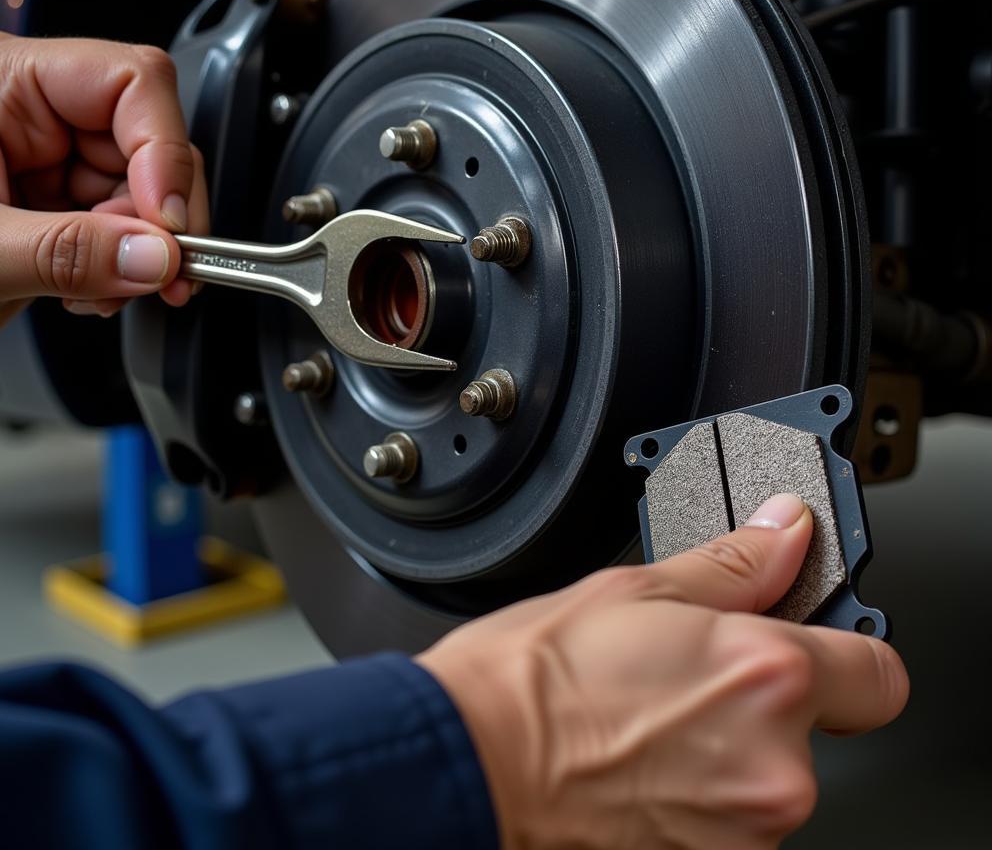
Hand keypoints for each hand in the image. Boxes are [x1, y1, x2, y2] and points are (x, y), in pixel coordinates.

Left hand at [0, 30, 208, 345]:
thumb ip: (69, 252)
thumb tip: (157, 256)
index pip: (127, 83)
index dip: (164, 149)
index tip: (170, 222)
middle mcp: (27, 113)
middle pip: (145, 140)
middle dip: (158, 213)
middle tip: (162, 269)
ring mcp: (42, 163)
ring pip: (142, 192)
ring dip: (142, 251)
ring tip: (105, 290)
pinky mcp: (52, 209)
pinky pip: (121, 229)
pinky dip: (124, 268)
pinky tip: (90, 292)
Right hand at [419, 494, 908, 849]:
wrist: (473, 761)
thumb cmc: (536, 679)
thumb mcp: (636, 590)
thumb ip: (735, 565)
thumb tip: (783, 532)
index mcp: (766, 675)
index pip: (878, 673)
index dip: (847, 650)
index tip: (813, 641)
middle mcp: (774, 765)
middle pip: (811, 726)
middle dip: (761, 698)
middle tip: (687, 675)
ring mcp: (745, 832)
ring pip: (766, 774)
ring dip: (727, 747)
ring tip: (650, 719)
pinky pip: (732, 822)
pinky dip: (699, 793)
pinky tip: (641, 762)